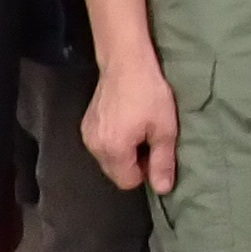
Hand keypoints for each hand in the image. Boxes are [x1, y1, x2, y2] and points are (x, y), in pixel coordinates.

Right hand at [83, 59, 178, 193]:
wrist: (125, 61)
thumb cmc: (148, 93)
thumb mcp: (164, 128)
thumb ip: (162, 161)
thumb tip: (162, 190)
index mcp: (113, 151)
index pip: (128, 182)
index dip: (145, 171)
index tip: (156, 150)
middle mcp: (94, 147)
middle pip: (116, 172)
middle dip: (134, 162)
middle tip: (149, 137)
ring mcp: (87, 134)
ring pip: (109, 158)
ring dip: (124, 151)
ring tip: (138, 127)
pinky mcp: (86, 124)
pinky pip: (102, 144)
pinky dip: (114, 140)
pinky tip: (126, 121)